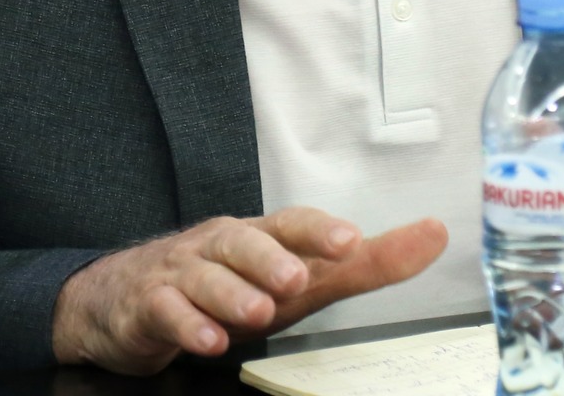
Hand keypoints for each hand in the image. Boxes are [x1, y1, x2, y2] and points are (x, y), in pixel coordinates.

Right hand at [51, 208, 446, 373]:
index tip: (350, 241)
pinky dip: (186, 325)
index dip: (318, 230)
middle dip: (269, 258)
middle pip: (243, 241)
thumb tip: (434, 236)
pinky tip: (208, 340)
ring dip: (231, 294)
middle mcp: (221, 245)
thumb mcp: (300, 280)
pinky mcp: (148, 304)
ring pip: (205, 276)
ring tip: (258, 313)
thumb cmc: (231, 286)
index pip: (290, 223)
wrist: (129, 299)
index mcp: (261, 236)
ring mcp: (181, 273)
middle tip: (296, 279)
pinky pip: (166, 310)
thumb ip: (365, 266)